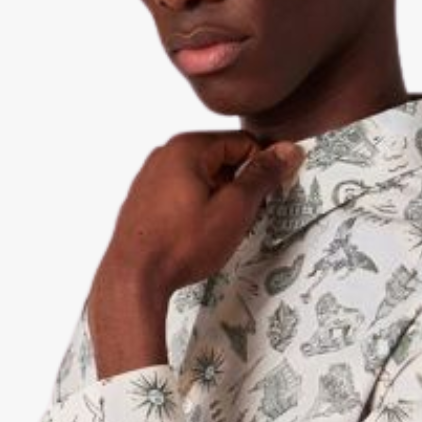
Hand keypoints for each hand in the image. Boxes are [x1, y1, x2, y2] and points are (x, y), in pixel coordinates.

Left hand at [96, 130, 306, 294]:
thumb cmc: (180, 245)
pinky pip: (180, 198)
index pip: (243, 142)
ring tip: (214, 234)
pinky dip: (195, 213)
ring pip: (200, 181)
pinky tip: (194, 239)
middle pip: (220, 160)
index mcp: (187, 147)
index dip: (262, 170)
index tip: (267, 197)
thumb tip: (287, 151)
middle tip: (239, 221)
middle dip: (237, 188)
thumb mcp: (234, 209)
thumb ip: (262, 176)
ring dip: (217, 203)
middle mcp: (164, 155)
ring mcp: (149, 179)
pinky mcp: (142, 203)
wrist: (133, 278)